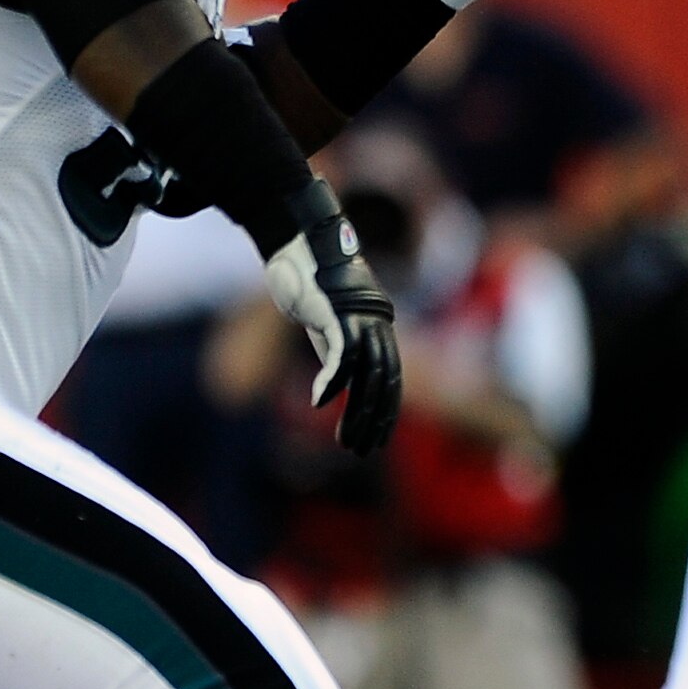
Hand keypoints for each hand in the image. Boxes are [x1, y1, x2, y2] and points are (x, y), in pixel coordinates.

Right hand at [264, 183, 401, 453]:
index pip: (390, 378)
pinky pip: (342, 355)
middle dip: (375, 421)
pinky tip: (318, 404)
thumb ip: (334, 351)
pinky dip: (332, 382)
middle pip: (385, 382)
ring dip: (356, 412)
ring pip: (368, 375)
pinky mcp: (337, 312)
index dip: (385, 411)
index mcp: (376, 328)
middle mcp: (375, 324)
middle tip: (362, 451)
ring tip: (345, 441)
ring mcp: (358, 317)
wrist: (297, 237)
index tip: (374, 439)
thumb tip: (328, 390)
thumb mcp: (326, 323)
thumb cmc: (309, 279)